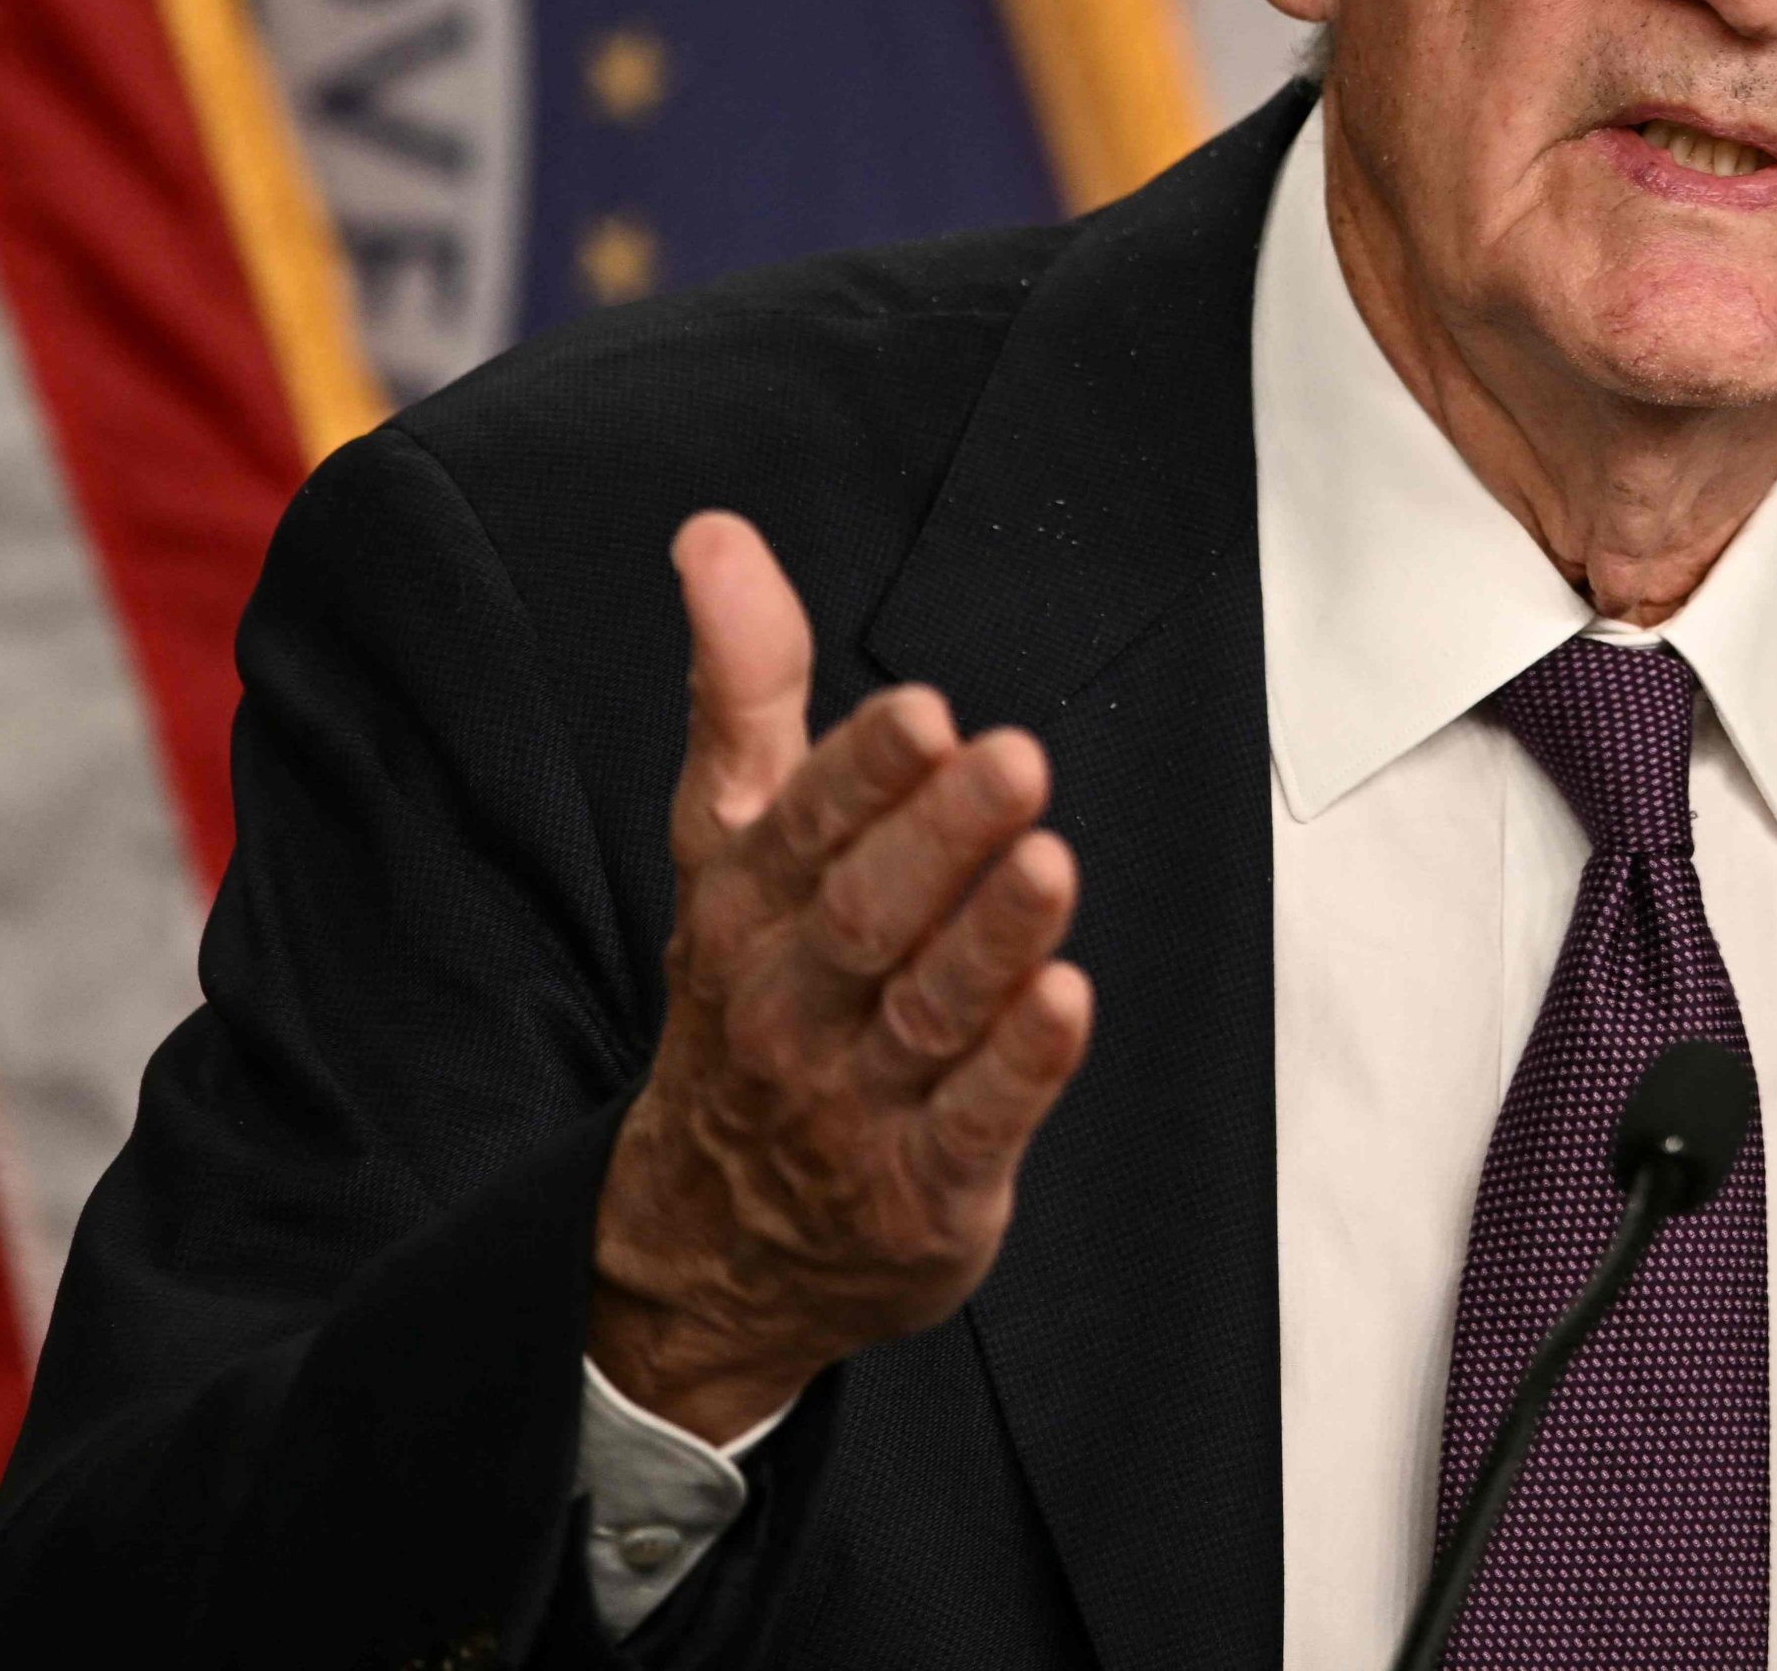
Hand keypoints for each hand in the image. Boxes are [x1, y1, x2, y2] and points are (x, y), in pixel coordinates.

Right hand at [587, 511, 1094, 1441]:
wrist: (707, 1242)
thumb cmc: (750, 994)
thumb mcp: (728, 842)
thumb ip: (744, 688)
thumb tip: (715, 533)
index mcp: (745, 906)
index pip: (802, 827)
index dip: (862, 773)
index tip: (922, 712)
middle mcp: (789, 1002)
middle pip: (866, 914)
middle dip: (940, 837)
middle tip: (1015, 759)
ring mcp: (854, 1104)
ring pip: (927, 1013)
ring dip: (991, 940)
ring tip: (1050, 865)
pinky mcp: (922, 1191)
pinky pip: (975, 1124)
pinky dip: (1021, 1068)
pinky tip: (1068, 1003)